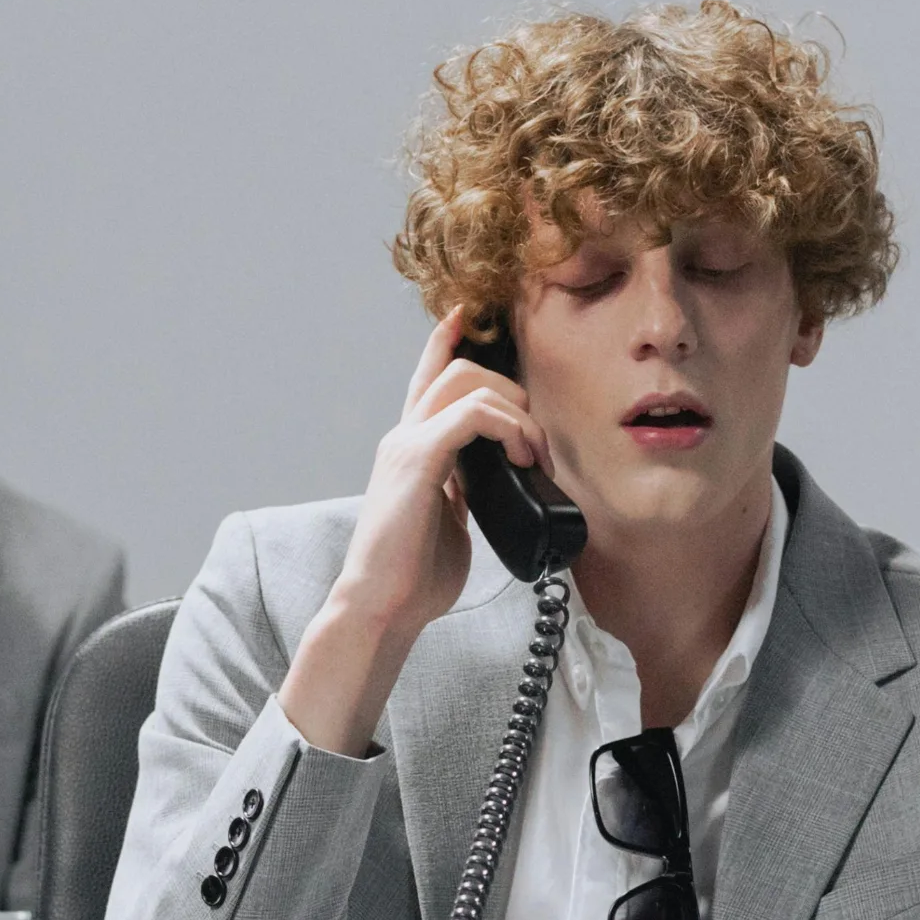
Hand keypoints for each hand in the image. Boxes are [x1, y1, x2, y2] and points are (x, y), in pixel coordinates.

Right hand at [278, 308, 544, 756]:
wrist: (382, 606)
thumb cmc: (414, 577)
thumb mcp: (448, 522)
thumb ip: (465, 491)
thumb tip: (500, 483)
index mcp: (411, 449)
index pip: (426, 378)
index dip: (445, 341)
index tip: (466, 313)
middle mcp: (404, 436)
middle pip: (460, 370)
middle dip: (511, 392)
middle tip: (536, 443)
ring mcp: (407, 444)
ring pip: (469, 383)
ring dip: (516, 412)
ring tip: (534, 456)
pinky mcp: (418, 459)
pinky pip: (472, 414)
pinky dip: (508, 427)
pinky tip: (522, 456)